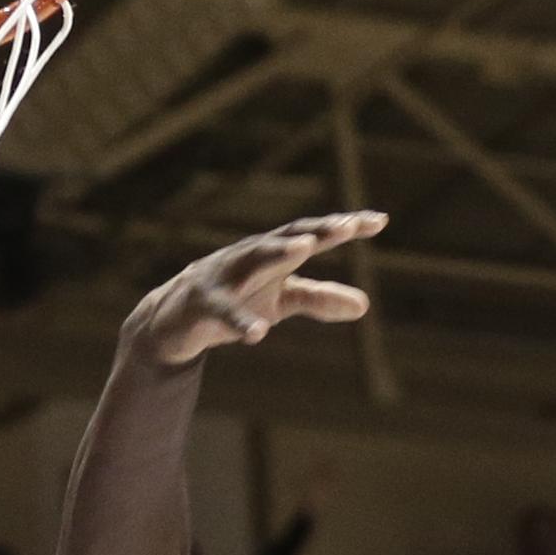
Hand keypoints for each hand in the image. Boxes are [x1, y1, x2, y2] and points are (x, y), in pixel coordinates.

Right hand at [129, 215, 381, 369]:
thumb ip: (320, 300)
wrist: (177, 318)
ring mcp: (225, 275)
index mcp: (274, 254)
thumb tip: (365, 304)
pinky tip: (258, 334)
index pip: (313, 234)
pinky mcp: (202, 303)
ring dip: (278, 252)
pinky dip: (240, 322)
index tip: (378, 220)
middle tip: (346, 226)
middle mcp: (251, 255)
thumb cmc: (237, 298)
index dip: (343, 227)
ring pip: (253, 259)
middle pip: (287, 238)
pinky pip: (223, 311)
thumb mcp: (282, 300)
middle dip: (316, 230)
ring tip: (304, 249)